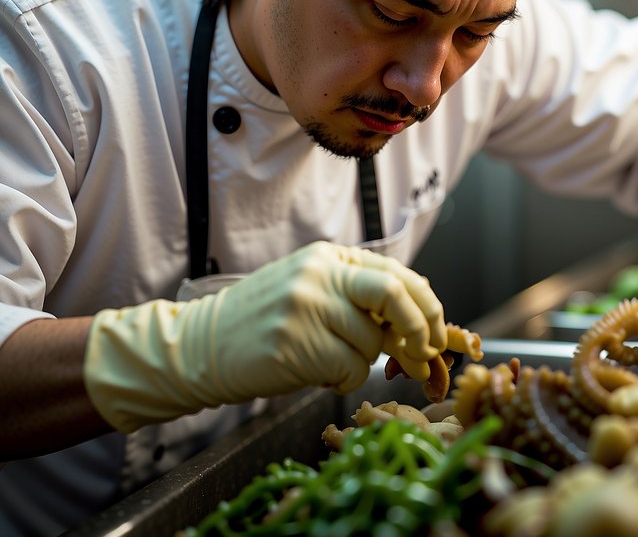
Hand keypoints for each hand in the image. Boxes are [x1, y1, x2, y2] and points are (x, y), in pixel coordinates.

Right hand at [83, 241, 446, 432]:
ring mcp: (306, 306)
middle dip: (420, 328)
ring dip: (362, 364)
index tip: (435, 333)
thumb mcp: (311, 291)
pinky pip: (349, 371)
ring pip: (371, 343)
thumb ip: (359, 298)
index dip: (427, 306)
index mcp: (329, 256)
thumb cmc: (263, 324)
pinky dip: (343, 381)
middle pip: (395, 293)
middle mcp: (320, 273)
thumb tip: (421, 326)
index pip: (398, 272)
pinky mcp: (295, 342)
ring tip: (329, 361)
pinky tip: (315, 372)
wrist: (202, 346)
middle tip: (422, 355)